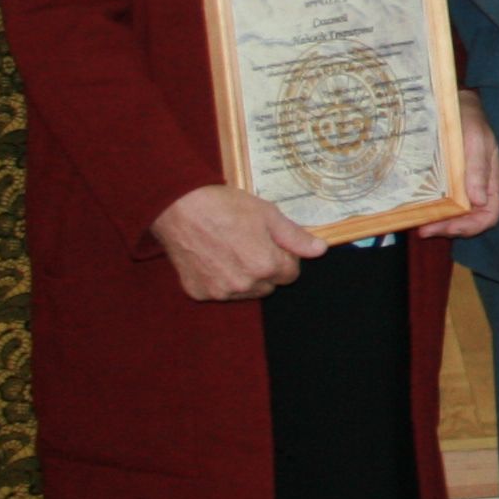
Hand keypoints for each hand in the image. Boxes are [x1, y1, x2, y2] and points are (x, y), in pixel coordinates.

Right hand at [152, 183, 327, 300]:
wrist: (178, 208)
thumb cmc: (224, 206)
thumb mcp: (267, 214)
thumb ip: (295, 237)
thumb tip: (320, 250)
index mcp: (266, 266)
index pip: (291, 274)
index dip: (284, 256)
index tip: (271, 241)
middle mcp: (244, 285)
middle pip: (269, 285)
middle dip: (265, 268)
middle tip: (249, 243)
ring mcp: (220, 291)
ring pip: (245, 291)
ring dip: (245, 277)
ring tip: (230, 248)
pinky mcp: (199, 292)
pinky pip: (220, 291)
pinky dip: (219, 279)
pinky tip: (212, 256)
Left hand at [430, 91, 498, 239]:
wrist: (454, 105)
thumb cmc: (469, 120)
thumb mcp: (476, 139)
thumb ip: (478, 168)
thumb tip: (479, 201)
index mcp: (490, 181)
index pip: (490, 215)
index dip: (472, 226)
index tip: (449, 226)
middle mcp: (476, 189)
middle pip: (468, 221)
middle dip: (448, 228)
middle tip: (425, 229)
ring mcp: (460, 187)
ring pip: (453, 216)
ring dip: (437, 223)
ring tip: (417, 224)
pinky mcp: (445, 182)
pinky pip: (441, 203)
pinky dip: (430, 210)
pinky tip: (416, 210)